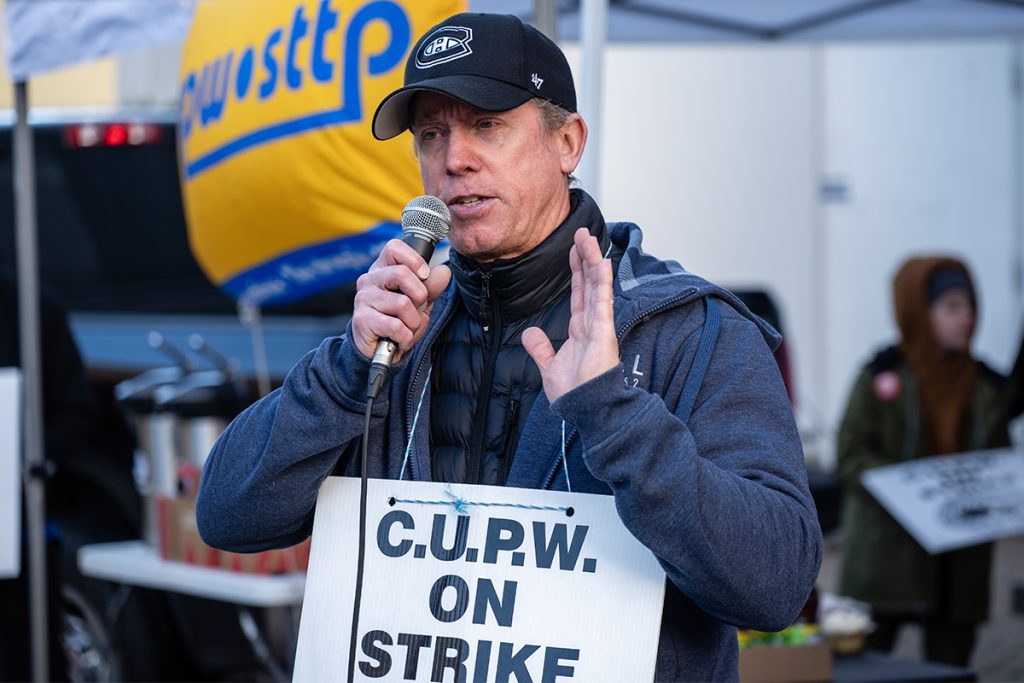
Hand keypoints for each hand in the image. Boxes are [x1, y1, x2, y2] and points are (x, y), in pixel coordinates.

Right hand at [350, 239, 450, 360]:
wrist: (380, 351)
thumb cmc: (399, 321)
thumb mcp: (419, 302)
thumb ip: (431, 286)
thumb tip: (444, 272)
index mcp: (382, 269)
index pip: (394, 247)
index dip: (414, 260)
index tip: (423, 276)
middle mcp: (369, 280)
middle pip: (402, 274)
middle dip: (419, 296)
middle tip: (414, 310)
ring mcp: (363, 298)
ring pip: (403, 304)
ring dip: (413, 322)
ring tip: (405, 328)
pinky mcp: (362, 319)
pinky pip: (397, 326)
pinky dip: (406, 337)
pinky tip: (398, 339)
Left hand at [523, 228, 618, 402]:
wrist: (584, 408)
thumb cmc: (573, 392)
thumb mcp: (549, 366)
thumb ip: (540, 348)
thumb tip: (529, 333)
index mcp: (581, 329)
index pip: (579, 292)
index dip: (576, 270)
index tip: (573, 250)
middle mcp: (592, 323)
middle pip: (589, 283)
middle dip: (585, 257)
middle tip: (581, 233)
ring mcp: (600, 325)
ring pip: (596, 286)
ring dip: (593, 261)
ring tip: (589, 238)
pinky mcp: (604, 332)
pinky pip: (602, 302)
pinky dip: (601, 282)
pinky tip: (600, 263)